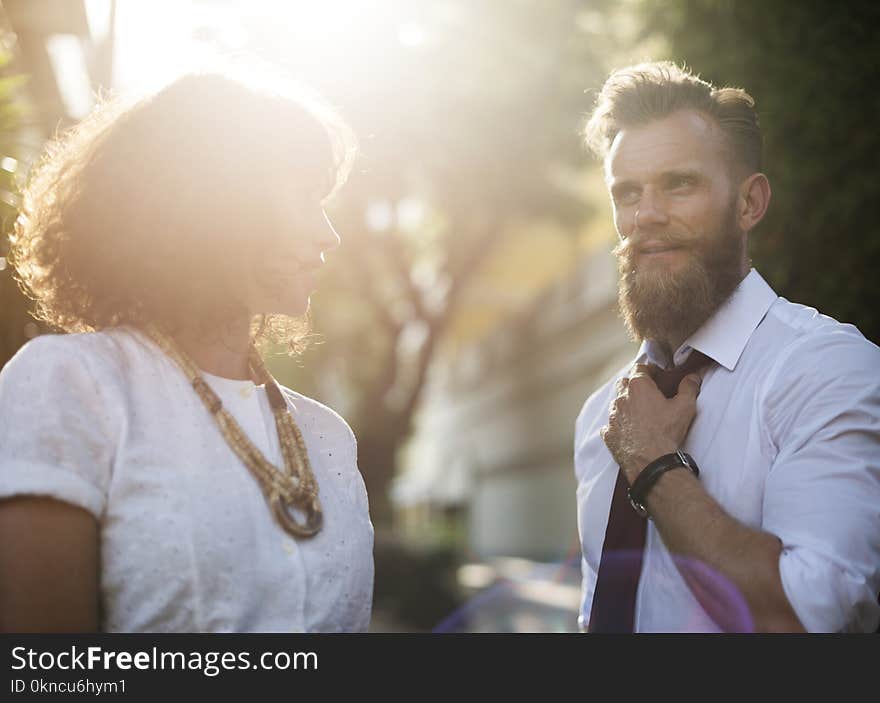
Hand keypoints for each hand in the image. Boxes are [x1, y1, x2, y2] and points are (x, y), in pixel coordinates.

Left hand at [600, 364, 701, 482]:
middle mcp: (621, 398)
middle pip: (624, 383)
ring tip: (640, 414)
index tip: (655, 375)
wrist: (651, 461)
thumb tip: (693, 378)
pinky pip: (610, 425)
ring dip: (625, 405)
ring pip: (616, 404)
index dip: (648, 370)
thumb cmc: (666, 432)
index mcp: (638, 387)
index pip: (639, 368)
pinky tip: (629, 431)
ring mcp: (612, 416)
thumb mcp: (685, 407)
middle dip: (634, 385)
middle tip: (647, 393)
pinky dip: (619, 425)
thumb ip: (689, 388)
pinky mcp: (608, 433)